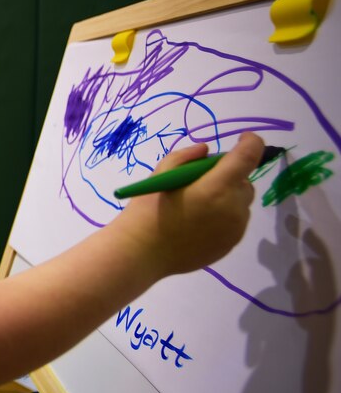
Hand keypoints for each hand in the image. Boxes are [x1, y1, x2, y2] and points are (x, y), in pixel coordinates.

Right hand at [112, 132, 264, 277]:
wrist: (141, 253)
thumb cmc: (147, 212)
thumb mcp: (160, 174)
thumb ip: (186, 157)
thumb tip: (206, 151)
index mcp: (216, 187)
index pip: (248, 156)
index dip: (251, 142)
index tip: (243, 139)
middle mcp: (233, 208)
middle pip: (245, 182)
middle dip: (230, 176)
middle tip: (203, 181)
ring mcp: (234, 229)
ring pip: (241, 203)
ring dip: (228, 197)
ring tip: (198, 206)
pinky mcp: (230, 244)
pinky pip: (235, 222)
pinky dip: (224, 216)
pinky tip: (198, 223)